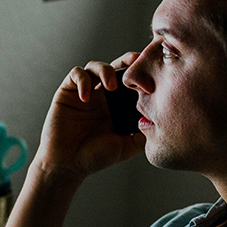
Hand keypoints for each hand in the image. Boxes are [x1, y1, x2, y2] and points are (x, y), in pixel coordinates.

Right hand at [33, 53, 145, 183]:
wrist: (67, 165)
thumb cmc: (94, 157)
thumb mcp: (126, 146)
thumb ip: (142, 134)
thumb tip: (159, 121)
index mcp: (116, 105)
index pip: (130, 82)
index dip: (140, 74)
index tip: (151, 76)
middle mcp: (101, 96)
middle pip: (115, 66)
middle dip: (126, 61)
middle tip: (136, 63)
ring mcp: (84, 93)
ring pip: (95, 66)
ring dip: (105, 70)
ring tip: (111, 86)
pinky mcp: (67, 93)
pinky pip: (75, 74)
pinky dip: (83, 80)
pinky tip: (86, 97)